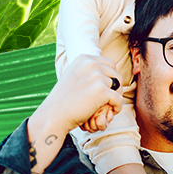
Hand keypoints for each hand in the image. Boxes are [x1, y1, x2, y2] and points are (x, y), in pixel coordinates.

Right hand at [28, 55, 124, 173]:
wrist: (54, 115)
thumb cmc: (64, 99)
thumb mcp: (74, 76)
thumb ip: (89, 71)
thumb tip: (108, 70)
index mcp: (84, 58)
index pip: (110, 64)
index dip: (111, 78)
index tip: (104, 90)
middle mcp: (91, 64)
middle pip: (117, 75)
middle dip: (115, 88)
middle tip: (107, 101)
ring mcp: (96, 76)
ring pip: (119, 87)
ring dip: (114, 99)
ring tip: (105, 107)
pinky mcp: (101, 90)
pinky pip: (119, 99)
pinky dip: (116, 108)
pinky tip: (108, 112)